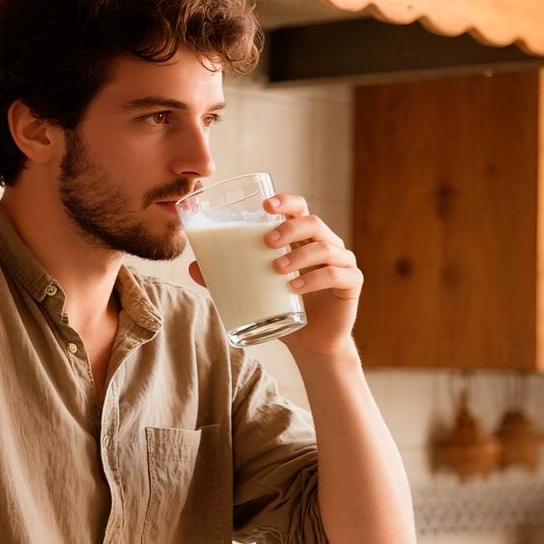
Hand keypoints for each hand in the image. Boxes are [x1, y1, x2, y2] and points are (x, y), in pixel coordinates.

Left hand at [184, 192, 359, 355]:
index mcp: (302, 238)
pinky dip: (317, 279)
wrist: (311, 342)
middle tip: (267, 241)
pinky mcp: (351, 284)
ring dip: (300, 256)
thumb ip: (225, 276)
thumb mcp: (254, 289)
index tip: (266, 205)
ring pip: (326, 247)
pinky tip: (296, 288)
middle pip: (314, 222)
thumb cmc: (282, 307)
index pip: (299, 208)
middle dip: (290, 227)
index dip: (286, 202)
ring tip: (277, 269)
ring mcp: (342, 262)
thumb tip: (192, 267)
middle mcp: (325, 244)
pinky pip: (339, 274)